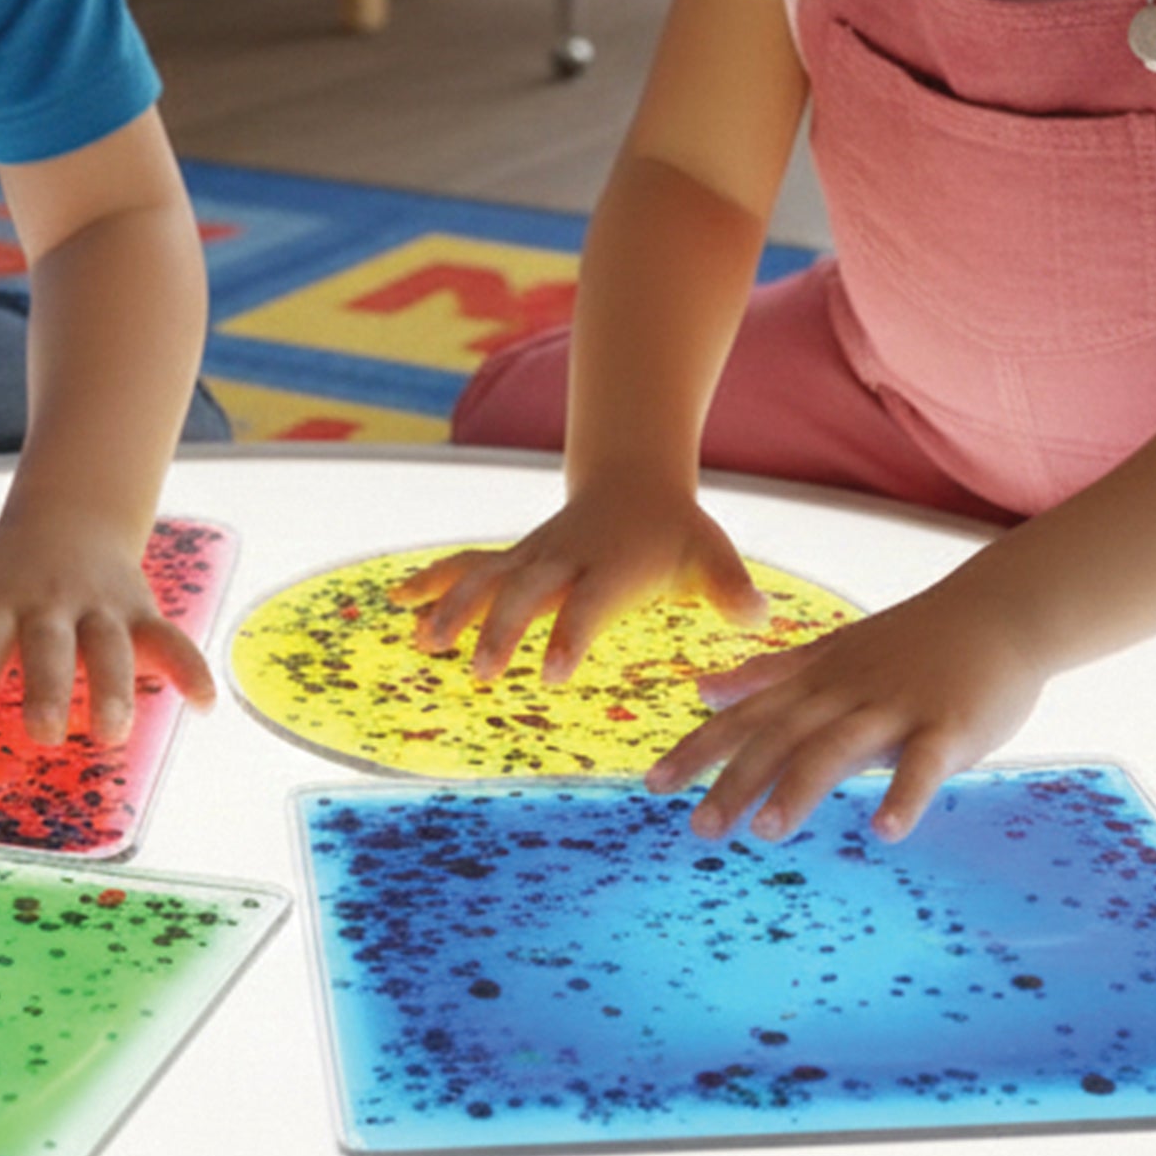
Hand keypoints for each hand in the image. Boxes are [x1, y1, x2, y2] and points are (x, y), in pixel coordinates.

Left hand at [0, 517, 217, 743]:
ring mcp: (99, 608)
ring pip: (111, 648)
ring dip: (114, 688)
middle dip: (46, 688)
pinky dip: (191, 668)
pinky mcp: (141, 613)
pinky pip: (171, 640)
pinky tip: (206, 705)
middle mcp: (49, 606)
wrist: (69, 516)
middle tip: (39, 733)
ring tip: (112, 732)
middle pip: (50, 648)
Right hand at [394, 479, 761, 684]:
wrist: (632, 481)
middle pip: (525, 592)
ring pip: (485, 577)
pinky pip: (465, 568)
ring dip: (452, 608)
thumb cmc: (676, 533)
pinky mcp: (512, 560)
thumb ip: (732, 589)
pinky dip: (430, 583)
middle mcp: (564, 560)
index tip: (551, 674)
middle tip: (482, 673)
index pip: (588, 605)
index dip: (570, 636)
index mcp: (611, 567)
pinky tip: (395, 604)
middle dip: (500, 630)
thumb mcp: (712, 555)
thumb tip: (760, 617)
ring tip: (424, 644)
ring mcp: (532, 557)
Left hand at [645, 578, 1048, 843]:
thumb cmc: (911, 640)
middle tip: (699, 829)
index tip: (653, 786)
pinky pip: (924, 764)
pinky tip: (885, 832)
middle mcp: (845, 692)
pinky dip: (904, 795)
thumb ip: (766, 675)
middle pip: (780, 738)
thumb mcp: (829, 651)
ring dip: (800, 789)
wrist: (997, 611)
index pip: (746, 718)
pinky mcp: (949, 725)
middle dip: (735, 781)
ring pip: (838, 747)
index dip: (699, 749)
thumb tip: (701, 690)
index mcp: (815, 680)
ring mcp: (896, 706)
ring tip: (766, 832)